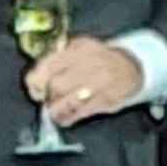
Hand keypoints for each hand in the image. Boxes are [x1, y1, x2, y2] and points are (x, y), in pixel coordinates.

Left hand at [24, 37, 142, 127]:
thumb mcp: (80, 47)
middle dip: (47, 95)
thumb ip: (57, 58)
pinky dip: (68, 118)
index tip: (33, 87)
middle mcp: (90, 65)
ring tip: (53, 110)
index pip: (51, 65)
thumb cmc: (99, 58)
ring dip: (55, 110)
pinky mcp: (106, 102)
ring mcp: (100, 84)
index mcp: (80, 49)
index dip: (37, 79)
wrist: (132, 68)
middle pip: (57, 85)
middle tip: (45, 99)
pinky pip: (80, 114)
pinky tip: (65, 117)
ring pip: (67, 102)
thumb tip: (34, 78)